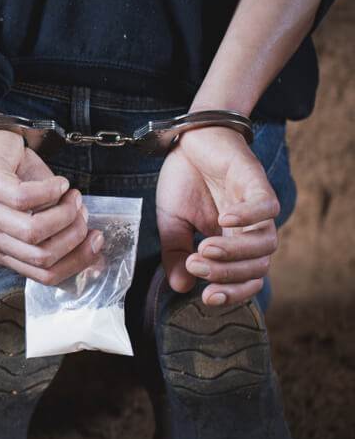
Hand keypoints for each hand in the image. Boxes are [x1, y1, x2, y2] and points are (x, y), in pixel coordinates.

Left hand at [0, 129, 103, 285]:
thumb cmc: (14, 177)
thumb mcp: (38, 210)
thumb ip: (58, 230)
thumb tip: (91, 241)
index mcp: (2, 250)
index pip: (44, 274)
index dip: (77, 260)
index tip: (96, 240)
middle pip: (42, 257)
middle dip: (74, 237)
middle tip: (82, 213)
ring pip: (33, 232)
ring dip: (65, 214)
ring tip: (72, 196)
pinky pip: (24, 198)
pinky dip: (51, 190)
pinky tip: (60, 183)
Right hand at [156, 127, 279, 305]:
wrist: (188, 140)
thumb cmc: (184, 180)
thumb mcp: (171, 224)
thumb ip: (176, 255)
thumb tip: (181, 287)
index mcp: (230, 242)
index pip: (245, 278)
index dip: (232, 293)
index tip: (206, 298)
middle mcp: (248, 229)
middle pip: (259, 267)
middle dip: (227, 274)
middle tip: (195, 266)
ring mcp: (255, 207)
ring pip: (267, 243)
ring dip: (236, 253)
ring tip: (205, 248)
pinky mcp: (256, 183)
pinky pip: (266, 208)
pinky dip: (248, 217)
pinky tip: (224, 219)